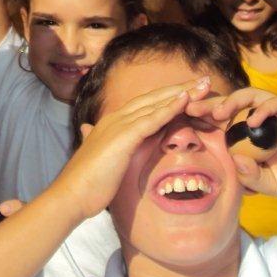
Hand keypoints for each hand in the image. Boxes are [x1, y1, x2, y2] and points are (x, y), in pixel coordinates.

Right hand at [52, 77, 212, 220]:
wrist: (70, 195)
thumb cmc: (86, 183)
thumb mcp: (97, 157)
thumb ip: (96, 141)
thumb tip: (86, 130)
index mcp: (112, 123)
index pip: (146, 104)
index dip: (168, 97)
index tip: (190, 91)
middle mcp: (116, 118)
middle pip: (154, 98)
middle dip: (181, 88)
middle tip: (205, 81)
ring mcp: (119, 125)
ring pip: (156, 103)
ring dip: (182, 92)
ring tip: (204, 85)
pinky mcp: (123, 137)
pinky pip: (151, 119)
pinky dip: (169, 107)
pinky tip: (185, 99)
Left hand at [200, 90, 276, 201]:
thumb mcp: (267, 183)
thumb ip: (249, 176)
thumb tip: (232, 162)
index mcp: (253, 131)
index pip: (225, 118)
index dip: (206, 116)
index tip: (185, 119)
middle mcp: (265, 116)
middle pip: (233, 102)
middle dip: (212, 103)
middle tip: (192, 108)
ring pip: (252, 96)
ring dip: (233, 101)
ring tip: (218, 113)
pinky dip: (263, 109)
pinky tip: (252, 121)